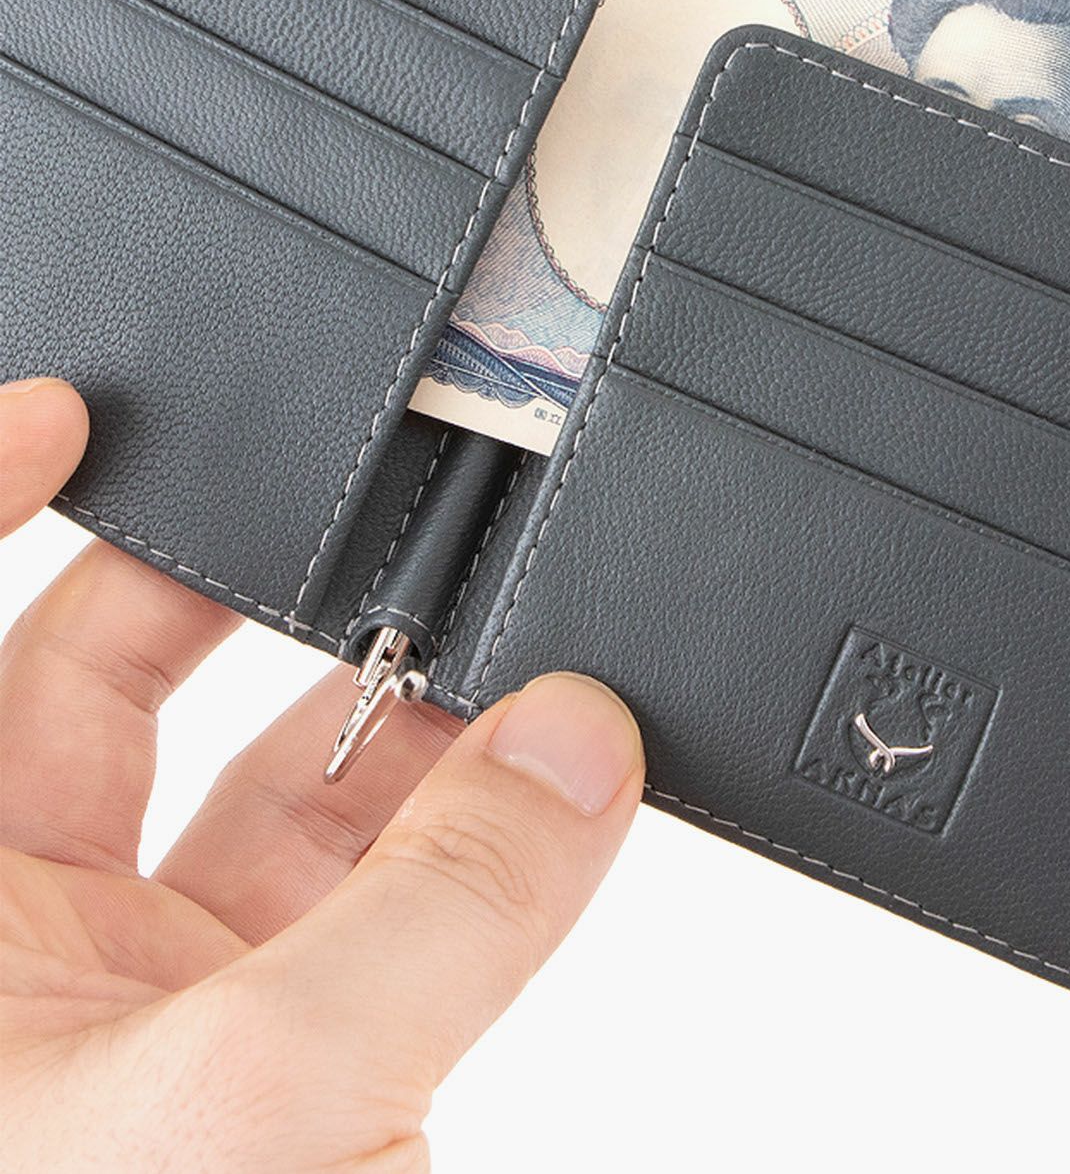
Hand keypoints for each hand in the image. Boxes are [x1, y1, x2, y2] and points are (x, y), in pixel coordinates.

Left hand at [0, 378, 643, 1171]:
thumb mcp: (256, 1097)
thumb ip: (437, 910)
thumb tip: (575, 746)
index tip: (83, 413)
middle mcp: (28, 949)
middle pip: (119, 693)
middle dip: (253, 600)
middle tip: (376, 526)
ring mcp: (150, 1008)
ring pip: (275, 795)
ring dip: (400, 725)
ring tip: (520, 663)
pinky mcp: (271, 1070)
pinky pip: (374, 905)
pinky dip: (465, 846)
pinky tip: (551, 793)